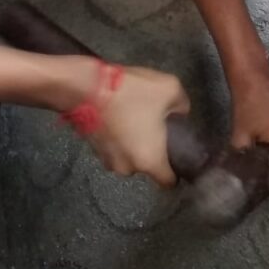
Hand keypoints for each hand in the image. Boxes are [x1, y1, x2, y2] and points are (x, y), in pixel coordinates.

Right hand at [87, 66, 189, 186]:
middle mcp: (127, 168)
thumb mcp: (170, 88)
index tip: (178, 153)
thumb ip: (182, 106)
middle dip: (153, 149)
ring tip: (134, 116)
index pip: (168, 182)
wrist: (86, 86)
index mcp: (150, 161)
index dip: (177, 170)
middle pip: (147, 165)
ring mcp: (107, 160)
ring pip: (130, 155)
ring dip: (133, 142)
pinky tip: (119, 115)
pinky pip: (115, 147)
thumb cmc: (131, 92)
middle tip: (155, 125)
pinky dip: (118, 136)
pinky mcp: (93, 149)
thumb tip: (181, 113)